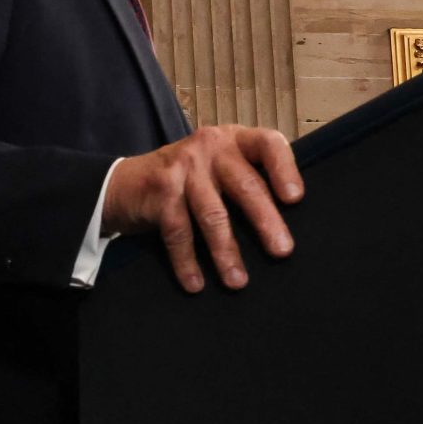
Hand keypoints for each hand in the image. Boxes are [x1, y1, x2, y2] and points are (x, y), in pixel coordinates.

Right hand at [101, 124, 301, 293]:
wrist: (126, 183)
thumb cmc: (187, 181)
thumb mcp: (218, 168)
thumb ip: (248, 180)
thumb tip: (284, 226)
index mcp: (234, 140)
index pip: (267, 144)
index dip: (285, 169)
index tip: (296, 199)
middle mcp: (210, 147)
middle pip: (245, 185)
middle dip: (265, 221)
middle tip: (282, 251)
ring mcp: (183, 166)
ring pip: (213, 213)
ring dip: (226, 252)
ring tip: (238, 281)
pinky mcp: (160, 190)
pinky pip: (179, 232)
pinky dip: (187, 261)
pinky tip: (196, 283)